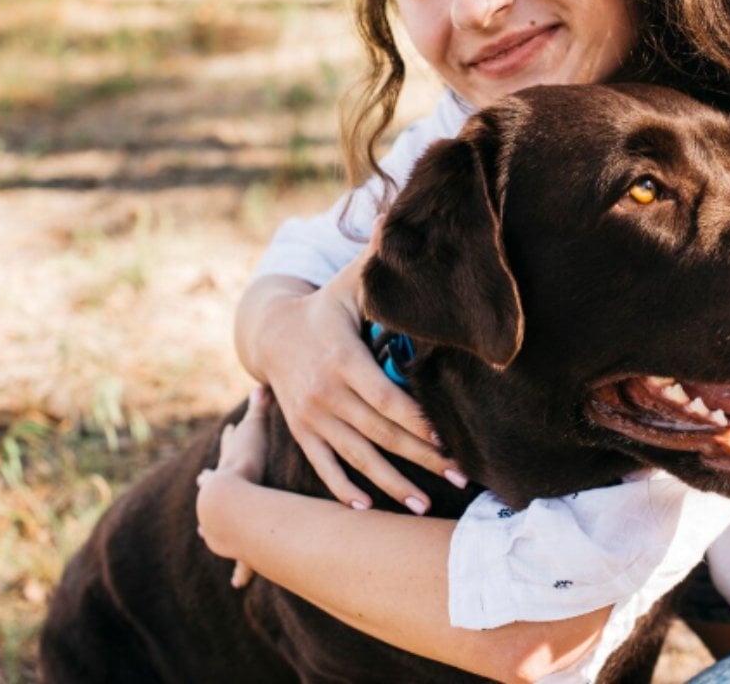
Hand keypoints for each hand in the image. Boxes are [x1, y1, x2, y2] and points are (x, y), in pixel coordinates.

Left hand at [197, 386, 268, 587]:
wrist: (230, 498)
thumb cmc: (245, 463)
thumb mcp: (255, 431)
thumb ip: (260, 409)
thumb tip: (261, 384)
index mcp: (224, 472)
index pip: (220, 464)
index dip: (220, 460)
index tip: (210, 467)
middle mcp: (219, 497)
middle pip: (213, 491)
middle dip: (210, 489)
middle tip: (204, 488)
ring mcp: (225, 520)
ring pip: (218, 527)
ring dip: (215, 532)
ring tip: (208, 537)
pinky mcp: (237, 543)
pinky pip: (243, 559)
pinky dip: (242, 569)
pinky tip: (239, 582)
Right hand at [234, 224, 465, 513]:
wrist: (270, 334)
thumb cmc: (326, 308)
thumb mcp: (349, 284)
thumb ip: (375, 262)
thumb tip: (394, 219)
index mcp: (343, 359)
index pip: (385, 398)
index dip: (417, 421)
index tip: (448, 439)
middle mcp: (325, 394)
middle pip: (379, 434)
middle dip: (420, 458)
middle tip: (459, 478)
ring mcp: (311, 417)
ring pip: (355, 457)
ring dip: (389, 484)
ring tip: (422, 507)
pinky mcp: (302, 432)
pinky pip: (324, 466)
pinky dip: (344, 490)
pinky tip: (366, 510)